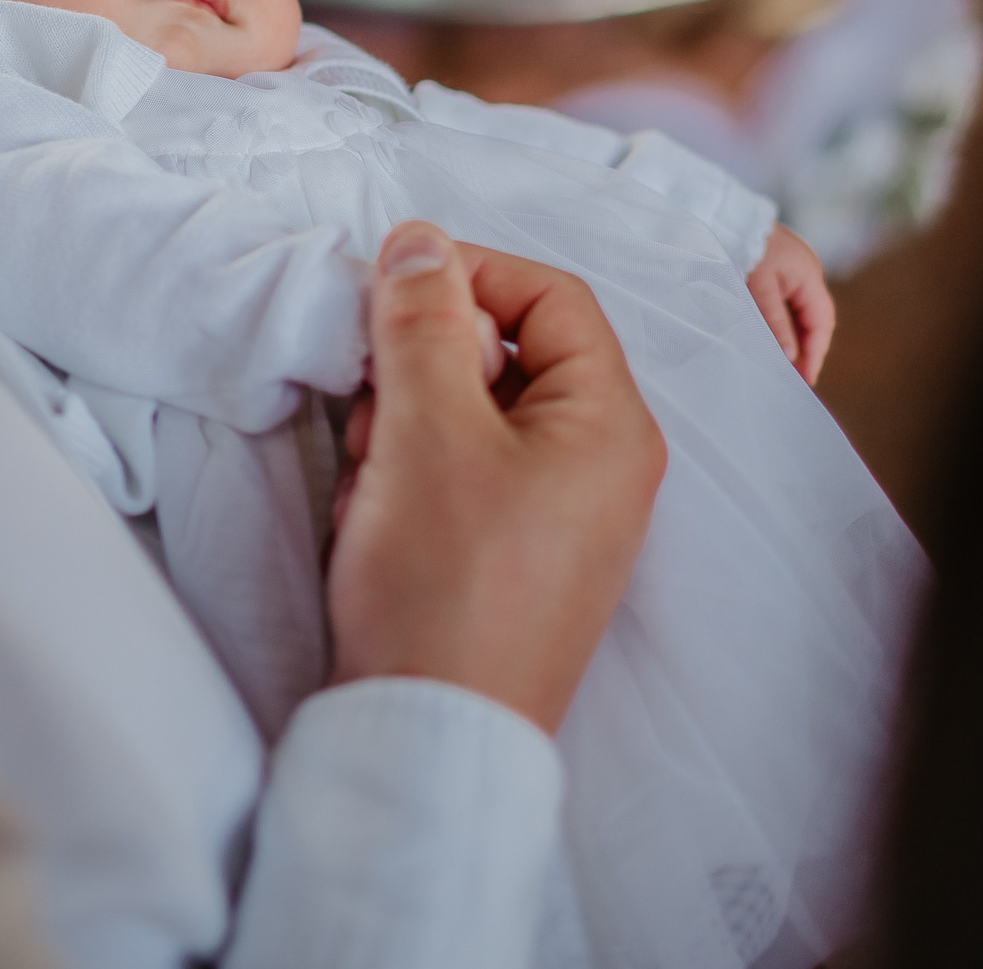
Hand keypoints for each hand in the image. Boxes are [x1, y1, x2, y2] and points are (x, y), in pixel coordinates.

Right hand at [327, 222, 664, 733]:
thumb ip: (421, 322)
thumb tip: (420, 240)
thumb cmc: (441, 580)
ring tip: (370, 471)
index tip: (387, 289)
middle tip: (372, 401)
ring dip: (411, 420)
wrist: (430, 742)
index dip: (467, 275)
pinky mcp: (525, 563)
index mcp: (612, 423)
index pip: (551, 296)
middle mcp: (609, 467)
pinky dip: (418, 473)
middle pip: (515, 354)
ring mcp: (570, 520)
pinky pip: (473, 478)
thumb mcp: (424, 429)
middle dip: (427, 361)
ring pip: (482, 417)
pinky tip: (377, 513)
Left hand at [746, 225, 834, 383]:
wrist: (728, 215)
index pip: (822, 323)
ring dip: (794, 339)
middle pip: (814, 321)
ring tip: (784, 366)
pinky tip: (773, 341)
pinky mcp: (780, 271)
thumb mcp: (759, 288)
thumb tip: (790, 357)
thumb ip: (775, 323)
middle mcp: (808, 274)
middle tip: (795, 379)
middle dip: (806, 350)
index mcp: (809, 277)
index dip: (815, 354)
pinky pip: (788, 304)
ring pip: (800, 314)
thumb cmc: (744, 247)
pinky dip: (783, 325)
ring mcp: (795, 272)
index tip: (806, 381)